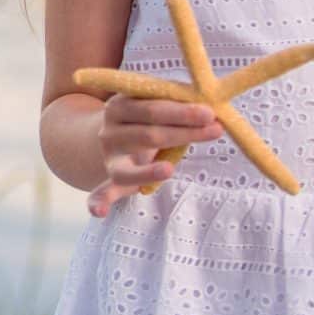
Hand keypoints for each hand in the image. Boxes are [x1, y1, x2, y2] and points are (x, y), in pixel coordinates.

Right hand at [85, 93, 224, 217]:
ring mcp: (110, 157)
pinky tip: (100, 212)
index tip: (209, 113)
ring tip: (169, 170)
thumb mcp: (153, 104)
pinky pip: (102, 192)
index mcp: (120, 105)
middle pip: (147, 134)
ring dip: (150, 171)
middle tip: (214, 130)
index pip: (152, 108)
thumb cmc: (147, 119)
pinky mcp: (112, 179)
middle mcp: (110, 131)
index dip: (181, 111)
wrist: (113, 137)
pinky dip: (99, 202)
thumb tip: (212, 106)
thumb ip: (175, 102)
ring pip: (131, 166)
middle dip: (182, 133)